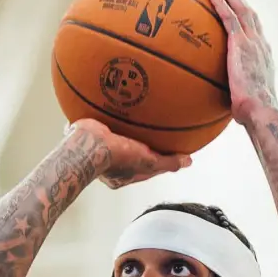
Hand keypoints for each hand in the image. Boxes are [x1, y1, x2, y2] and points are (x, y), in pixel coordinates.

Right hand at [68, 118, 191, 188]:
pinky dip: (113, 113)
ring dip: (127, 127)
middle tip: (154, 128)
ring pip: (118, 136)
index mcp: (123, 174)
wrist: (89, 144)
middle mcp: (111, 162)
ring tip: (138, 112)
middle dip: (143, 142)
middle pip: (132, 152)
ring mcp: (101, 147)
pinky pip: (106, 120)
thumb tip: (188, 162)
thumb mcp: (149, 163)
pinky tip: (121, 102)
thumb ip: (168, 163)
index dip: (159, 158)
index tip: (170, 147)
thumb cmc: (117, 158)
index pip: (147, 167)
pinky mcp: (93, 131)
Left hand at [207, 0, 276, 125]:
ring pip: (241, 9)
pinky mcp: (241, 43)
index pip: (255, 34)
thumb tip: (221, 105)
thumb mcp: (243, 102)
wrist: (260, 111)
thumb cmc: (252, 115)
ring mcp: (252, 42)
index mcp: (263, 57)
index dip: (247, 20)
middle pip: (250, 14)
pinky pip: (228, 16)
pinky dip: (220, 1)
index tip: (239, 11)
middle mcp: (261, 45)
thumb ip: (234, 95)